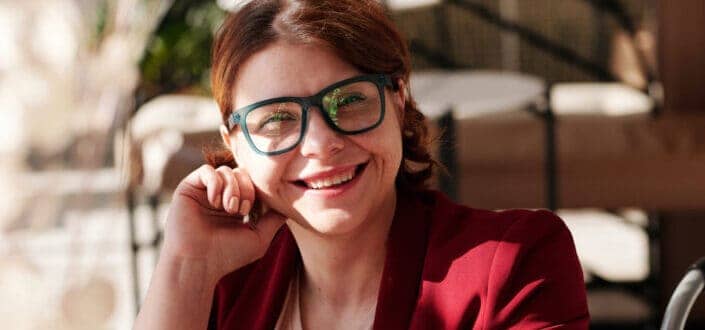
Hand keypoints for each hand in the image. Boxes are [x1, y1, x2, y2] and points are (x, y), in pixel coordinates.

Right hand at [161, 164, 285, 280]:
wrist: (198, 262)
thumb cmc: (227, 255)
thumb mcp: (259, 238)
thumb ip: (274, 220)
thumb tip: (289, 205)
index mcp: (235, 205)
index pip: (252, 183)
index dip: (257, 190)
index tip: (252, 210)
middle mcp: (219, 196)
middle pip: (241, 173)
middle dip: (246, 189)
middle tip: (241, 210)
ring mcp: (204, 191)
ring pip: (226, 170)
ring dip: (232, 188)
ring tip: (229, 209)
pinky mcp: (188, 188)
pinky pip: (206, 170)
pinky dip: (215, 182)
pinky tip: (215, 201)